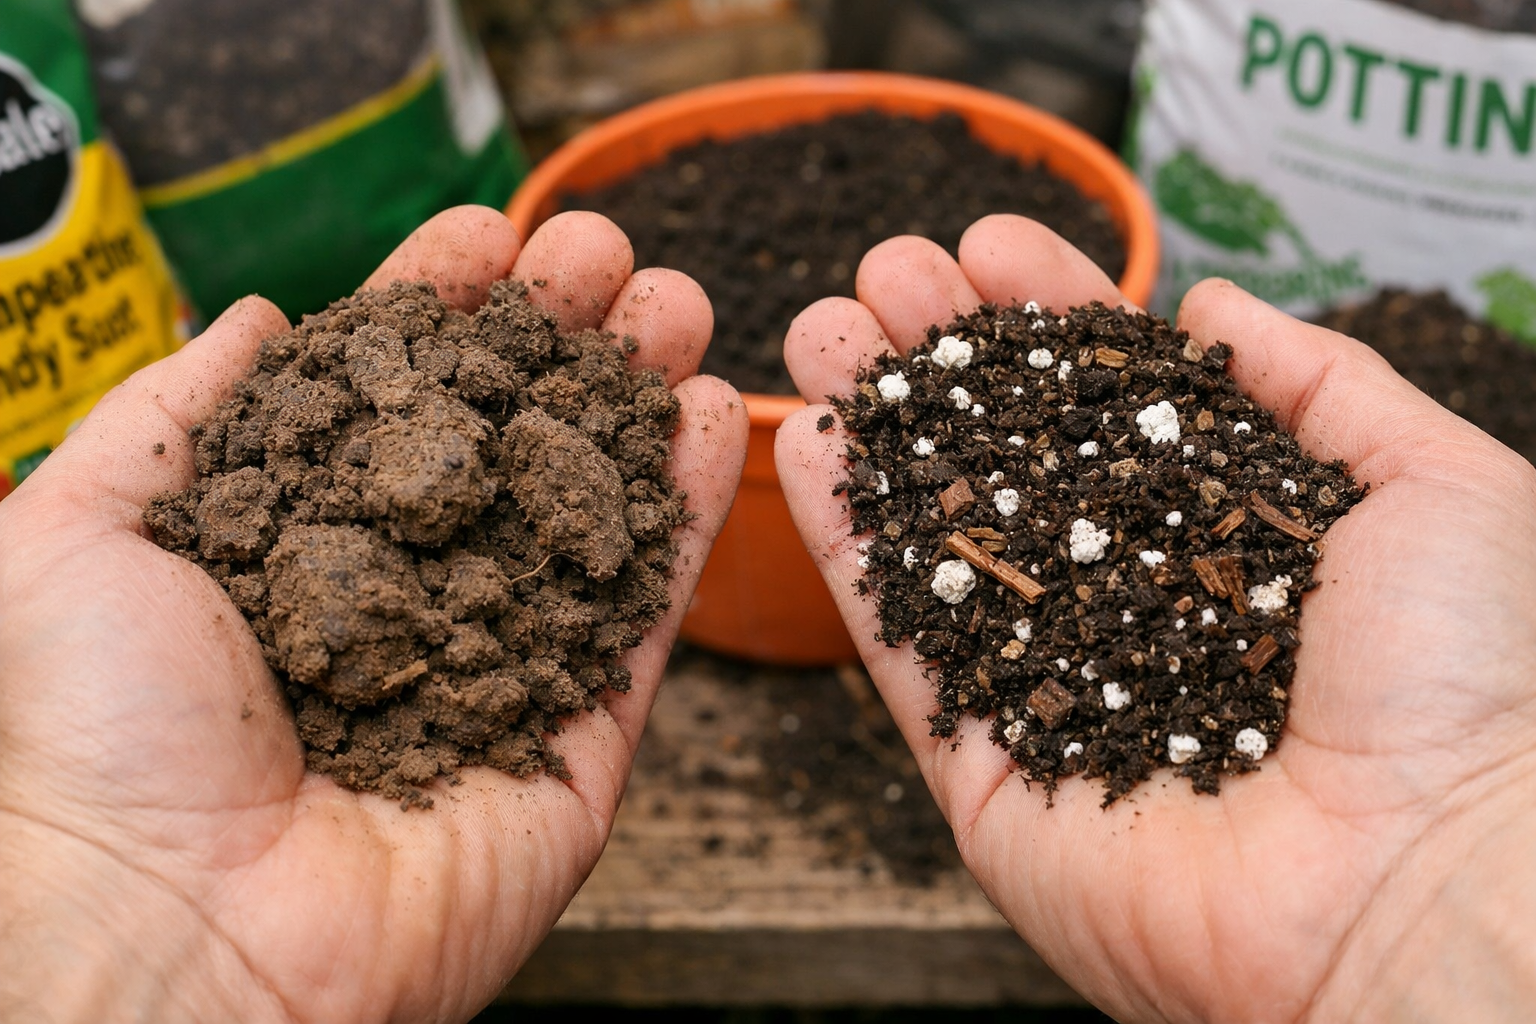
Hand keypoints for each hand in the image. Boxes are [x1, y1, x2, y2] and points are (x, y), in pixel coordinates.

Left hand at [0, 207, 746, 1022]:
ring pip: (591, 510)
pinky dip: (688, 513)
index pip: (391, 399)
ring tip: (678, 301)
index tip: (486, 233)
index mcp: (300, 545)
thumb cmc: (98, 739)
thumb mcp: (77, 532)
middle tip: (604, 252)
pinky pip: (647, 611)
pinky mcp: (582, 738)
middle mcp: (409, 595)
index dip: (442, 308)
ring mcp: (503, 664)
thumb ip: (173, 414)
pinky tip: (710, 415)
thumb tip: (252, 317)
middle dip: (559, 335)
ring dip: (638, 400)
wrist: (173, 932)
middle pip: (506, 441)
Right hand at [776, 214, 1535, 1022]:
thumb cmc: (1467, 687)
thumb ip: (1323, 382)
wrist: (1429, 883)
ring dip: (874, 431)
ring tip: (821, 329)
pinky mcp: (983, 768)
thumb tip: (1210, 303)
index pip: (1113, 405)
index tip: (989, 244)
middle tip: (887, 273)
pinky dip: (847, 548)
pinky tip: (810, 445)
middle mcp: (1127, 605)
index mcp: (1226, 541)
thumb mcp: (1431, 484)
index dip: (1046, 320)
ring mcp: (1048, 687)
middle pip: (1009, 462)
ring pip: (938, 541)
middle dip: (943, 358)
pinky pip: (898, 644)